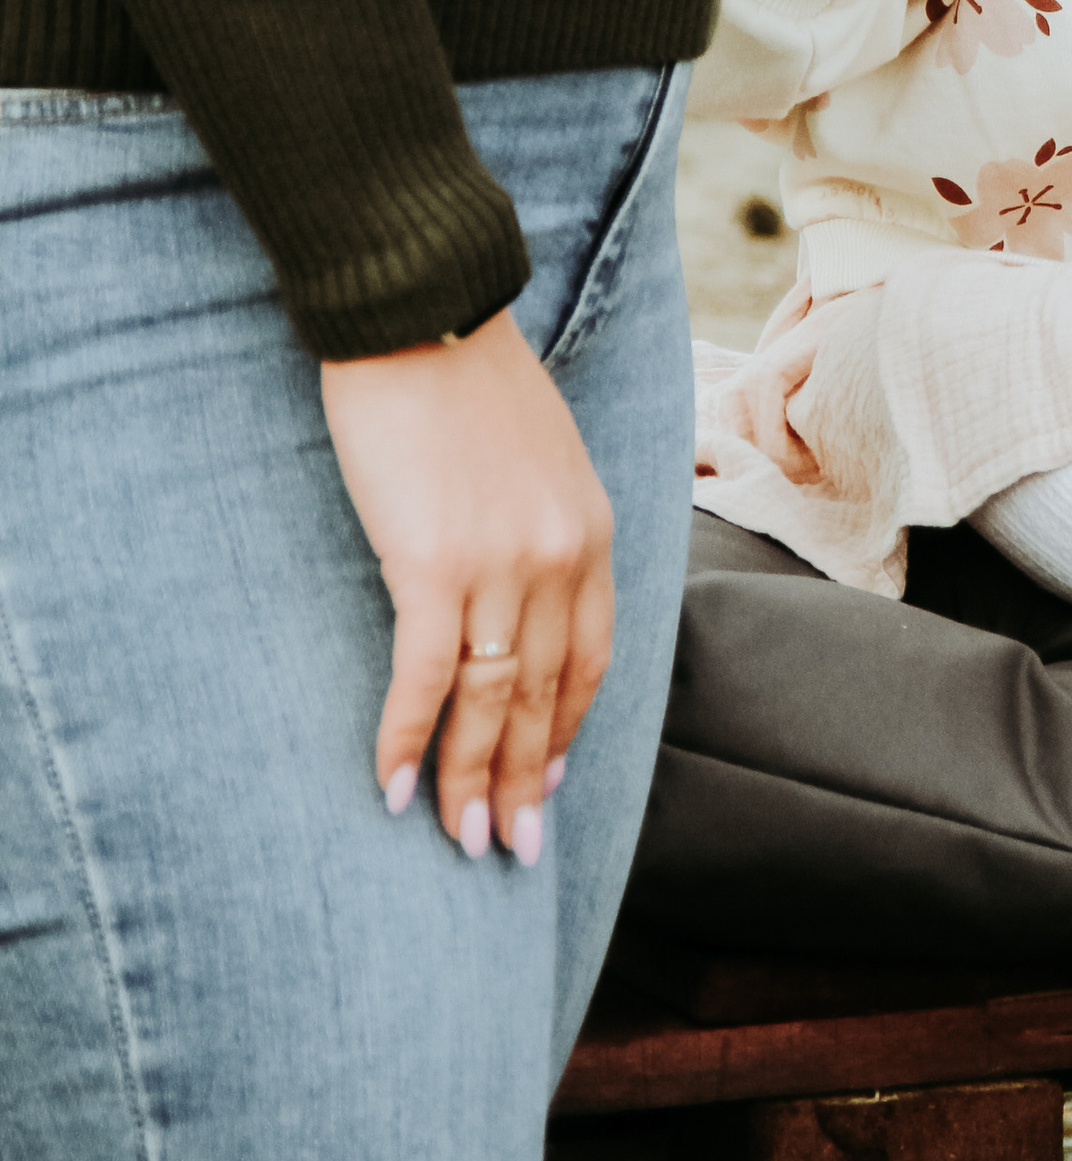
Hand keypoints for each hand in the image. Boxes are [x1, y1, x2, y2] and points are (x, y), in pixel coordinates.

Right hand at [321, 311, 613, 865]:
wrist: (421, 310)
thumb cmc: (466, 378)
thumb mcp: (539, 455)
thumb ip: (541, 525)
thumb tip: (518, 587)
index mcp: (591, 530)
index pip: (593, 658)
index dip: (568, 729)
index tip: (549, 781)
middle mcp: (562, 555)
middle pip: (546, 696)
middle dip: (524, 781)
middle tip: (504, 850)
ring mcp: (502, 563)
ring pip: (491, 701)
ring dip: (470, 781)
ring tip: (456, 842)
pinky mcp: (432, 562)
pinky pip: (424, 676)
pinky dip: (407, 739)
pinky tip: (390, 788)